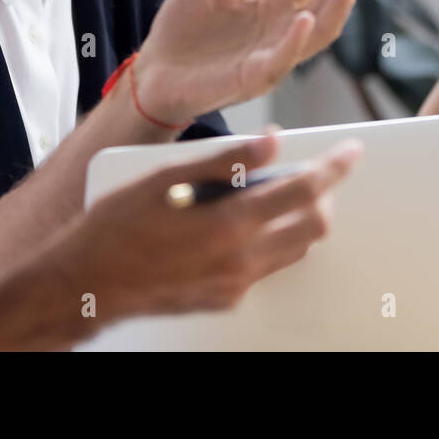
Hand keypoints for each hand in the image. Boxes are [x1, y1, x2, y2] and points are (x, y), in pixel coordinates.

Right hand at [63, 130, 363, 322]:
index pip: (305, 190)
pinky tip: (242, 223)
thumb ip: (225, 159)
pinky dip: (270, 240)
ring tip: (273, 192)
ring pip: (295, 249)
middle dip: (324, 195)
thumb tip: (271, 141)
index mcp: (230, 222)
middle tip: (313, 172)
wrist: (87, 284)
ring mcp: (235, 283)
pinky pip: (266, 267)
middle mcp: (241, 258)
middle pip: (314, 226)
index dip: (334, 167)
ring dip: (299, 219)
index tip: (350, 152)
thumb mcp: (165, 178)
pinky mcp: (225, 298)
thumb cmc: (116, 226)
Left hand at [135, 0, 356, 122]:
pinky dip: (296, 41)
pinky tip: (303, 17)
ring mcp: (272, 54)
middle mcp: (282, 28)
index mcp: (275, 2)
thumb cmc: (183, 27)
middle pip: (329, 0)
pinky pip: (283, 61)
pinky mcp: (252, 78)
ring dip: (337, 3)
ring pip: (321, 32)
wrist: (154, 72)